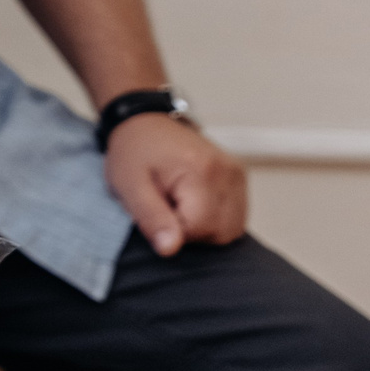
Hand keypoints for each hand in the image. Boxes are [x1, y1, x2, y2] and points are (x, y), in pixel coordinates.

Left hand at [104, 113, 247, 254]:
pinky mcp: (240, 177)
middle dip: (190, 231)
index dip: (173, 230)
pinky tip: (193, 203)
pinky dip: (215, 219)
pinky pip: (235, 217)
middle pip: (220, 233)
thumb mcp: (129, 185)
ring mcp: (237, 174)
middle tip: (166, 207)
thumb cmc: (133, 151)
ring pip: (231, 229)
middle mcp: (228, 172)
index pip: (199, 229)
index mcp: (201, 171)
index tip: (156, 210)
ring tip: (178, 204)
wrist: (145, 121)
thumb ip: (151, 218)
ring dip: (204, 227)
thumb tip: (170, 249)